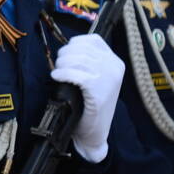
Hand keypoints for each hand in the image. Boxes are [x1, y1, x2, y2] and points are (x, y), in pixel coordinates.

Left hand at [51, 34, 123, 162]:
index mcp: (115, 62)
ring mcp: (109, 79)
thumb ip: (88, 63)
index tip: (66, 54)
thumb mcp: (96, 79)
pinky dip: (63, 73)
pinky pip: (77, 75)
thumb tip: (67, 50)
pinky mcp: (99, 92)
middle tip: (59, 66)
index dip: (74, 44)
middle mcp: (115, 68)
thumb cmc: (90, 106)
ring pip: (79, 60)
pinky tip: (57, 77)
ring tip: (57, 72)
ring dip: (62, 64)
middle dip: (65, 55)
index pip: (92, 40)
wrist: (94, 133)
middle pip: (82, 49)